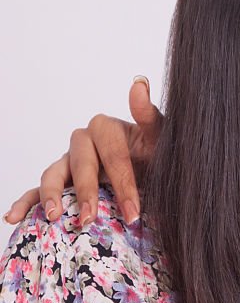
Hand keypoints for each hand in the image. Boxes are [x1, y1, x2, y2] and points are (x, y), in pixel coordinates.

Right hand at [4, 76, 162, 226]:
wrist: (154, 173)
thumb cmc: (157, 155)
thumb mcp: (162, 138)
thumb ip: (149, 115)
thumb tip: (139, 83)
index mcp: (106, 129)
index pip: (113, 155)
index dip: (124, 184)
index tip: (133, 212)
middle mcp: (84, 142)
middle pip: (81, 165)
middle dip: (87, 193)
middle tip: (91, 219)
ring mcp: (68, 162)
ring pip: (53, 174)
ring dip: (51, 195)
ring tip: (54, 216)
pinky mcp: (60, 181)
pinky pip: (37, 190)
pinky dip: (24, 202)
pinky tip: (14, 217)